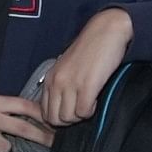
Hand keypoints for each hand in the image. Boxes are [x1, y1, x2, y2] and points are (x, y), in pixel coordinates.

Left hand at [41, 8, 136, 127]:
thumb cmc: (90, 50)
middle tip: (82, 109)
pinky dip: (91, 110)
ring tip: (90, 102)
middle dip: (70, 120)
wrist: (106, 32)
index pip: (45, 112)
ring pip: (69, 118)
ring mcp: (70, 84)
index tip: (72, 111)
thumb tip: (63, 108)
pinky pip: (83, 112)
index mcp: (50, 78)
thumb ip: (61, 85)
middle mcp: (56, 82)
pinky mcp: (86, 85)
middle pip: (55, 119)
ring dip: (81, 115)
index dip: (59, 117)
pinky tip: (96, 99)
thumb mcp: (67, 68)